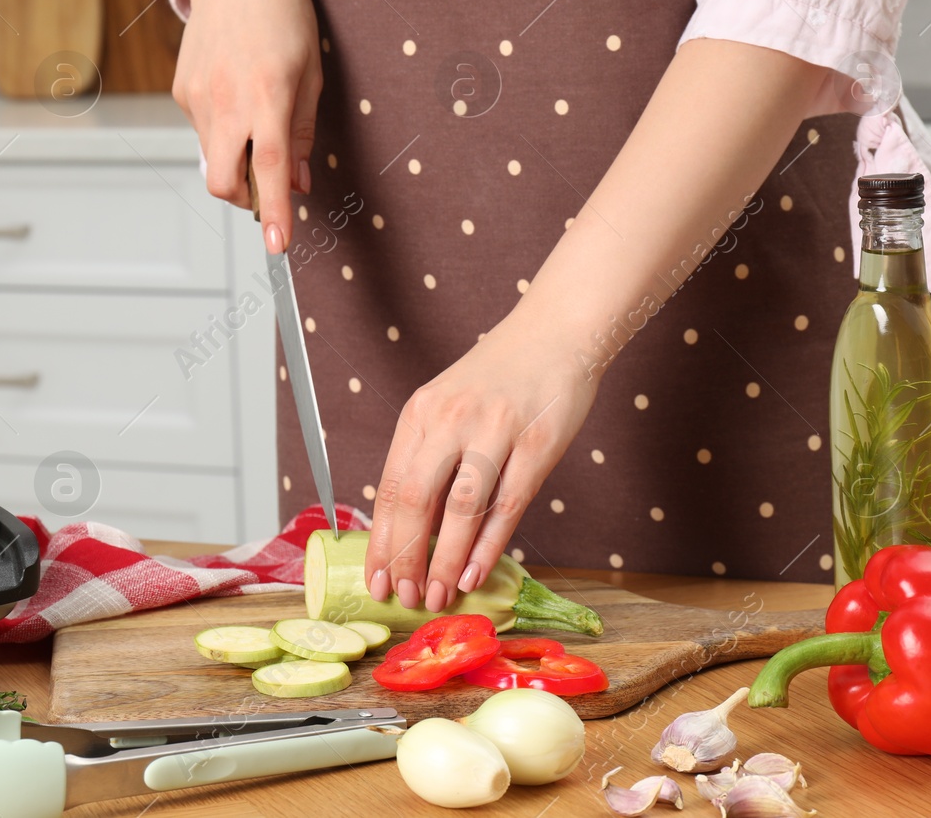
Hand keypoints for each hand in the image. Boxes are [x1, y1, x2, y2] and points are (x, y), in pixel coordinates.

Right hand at [167, 0, 320, 253]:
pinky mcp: (181, 92)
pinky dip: (223, 130)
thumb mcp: (311, 70)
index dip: (276, 211)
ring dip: (236, 157)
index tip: (279, 244)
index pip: (271, 167)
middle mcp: (227, 100)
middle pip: (223, 181)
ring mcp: (197, 98)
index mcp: (268, 94)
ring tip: (256, 114)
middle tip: (267, 188)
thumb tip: (300, 182)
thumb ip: (304, 130)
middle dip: (245, 199)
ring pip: (214, 157)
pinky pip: (204, 131)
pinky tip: (235, 91)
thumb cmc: (283, 13)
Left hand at [364, 310, 598, 611]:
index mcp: (420, 413)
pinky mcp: (537, 442)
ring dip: (446, 561)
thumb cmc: (499, 378)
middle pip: (415, 500)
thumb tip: (409, 528)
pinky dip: (487, 546)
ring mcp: (495, 429)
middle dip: (405, 558)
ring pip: (460, 508)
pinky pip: (507, 504)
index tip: (374, 580)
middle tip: (404, 599)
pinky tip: (474, 574)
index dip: (380, 540)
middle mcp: (451, 419)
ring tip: (438, 597)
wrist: (556, 332)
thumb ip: (429, 457)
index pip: (389, 487)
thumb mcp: (449, 406)